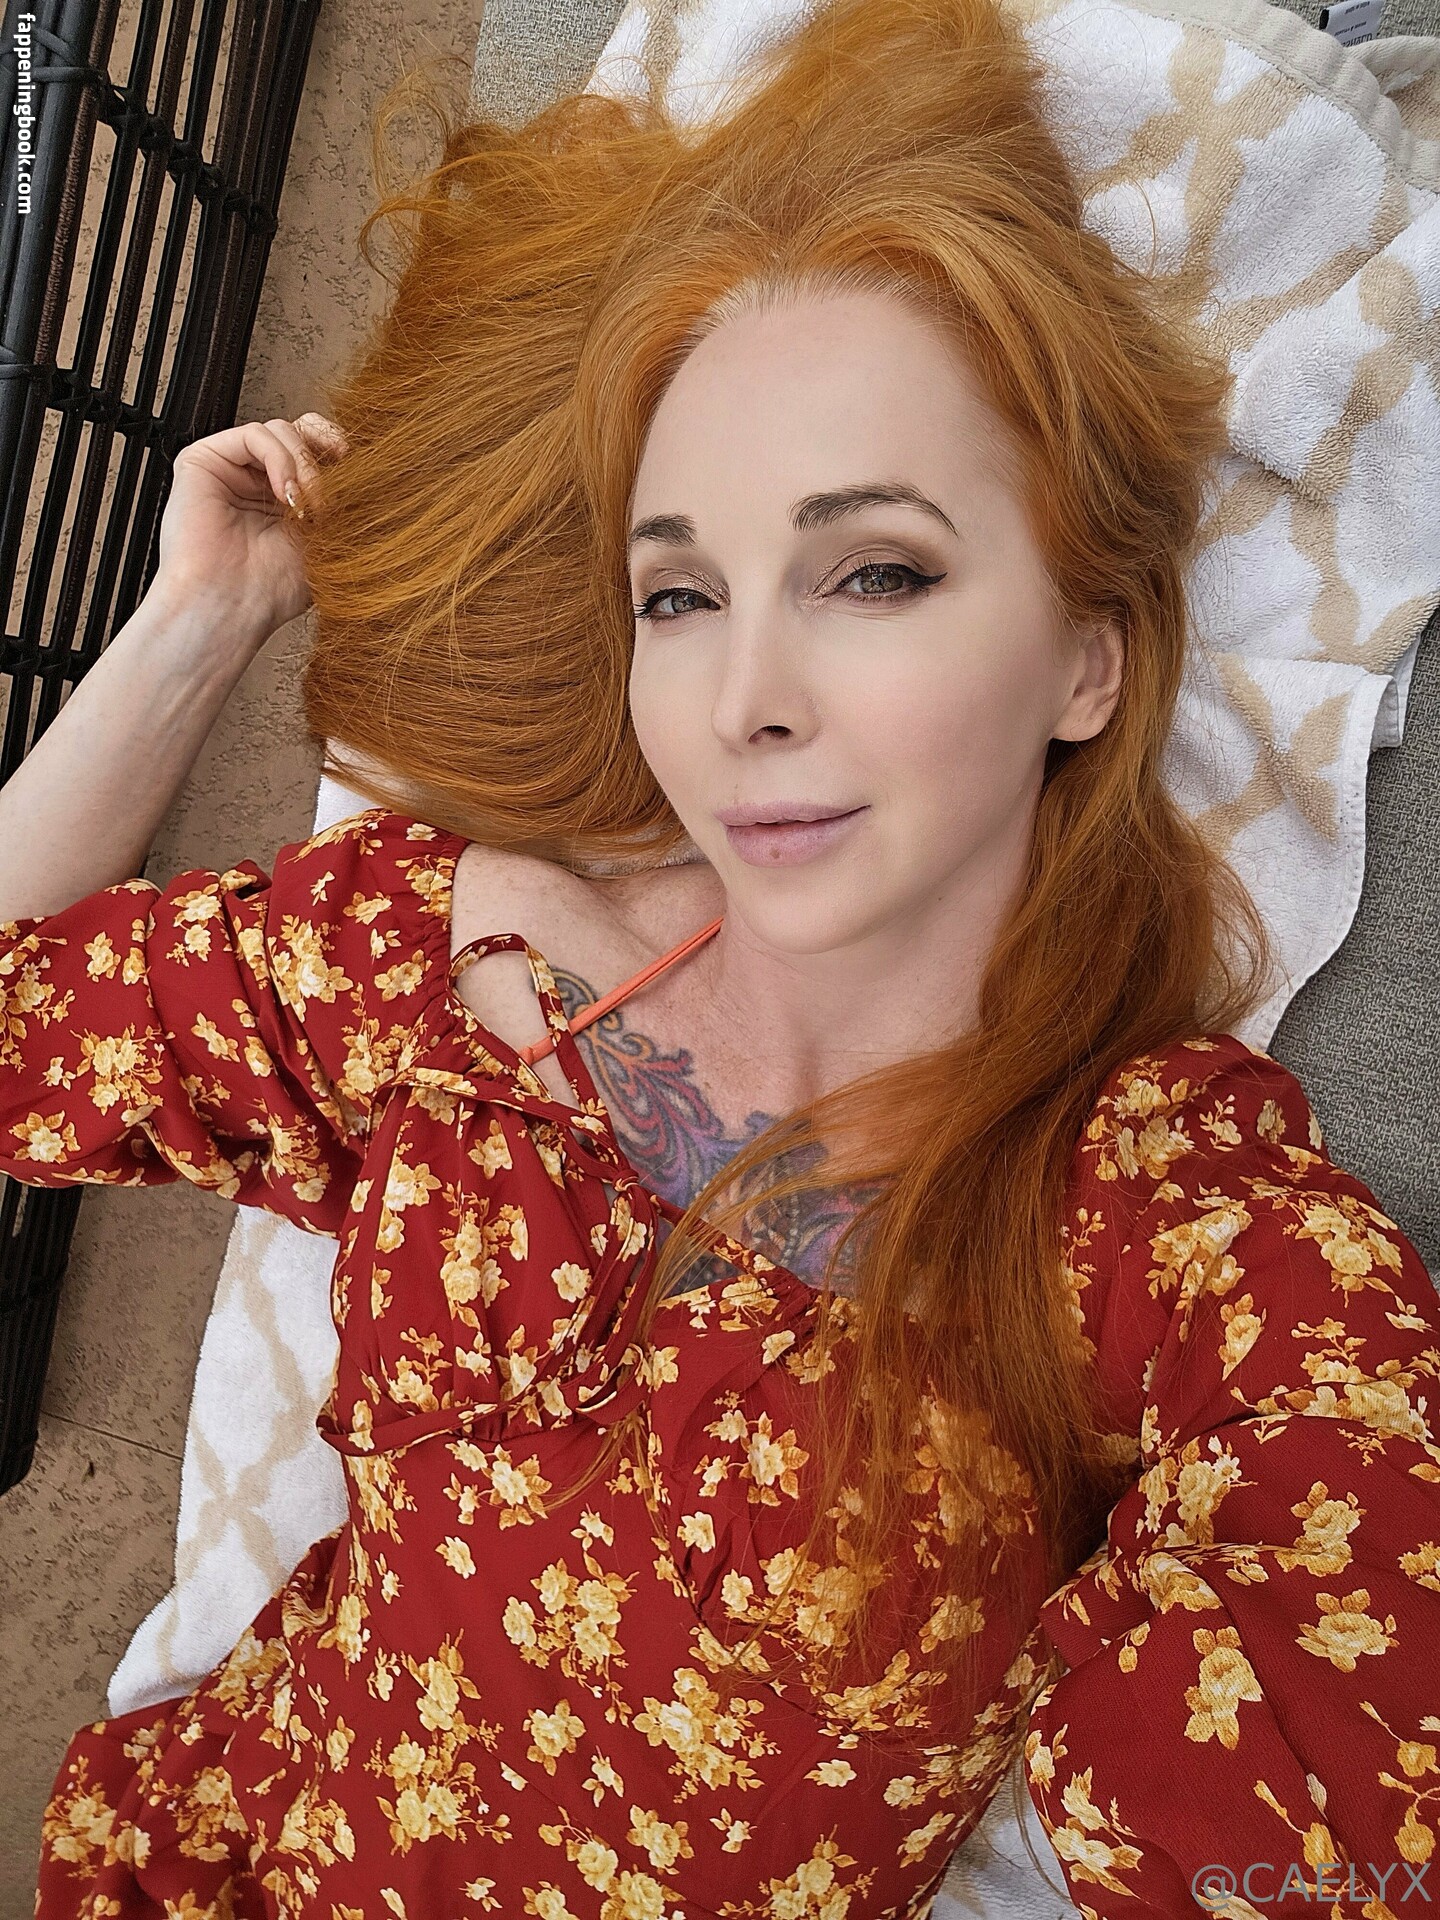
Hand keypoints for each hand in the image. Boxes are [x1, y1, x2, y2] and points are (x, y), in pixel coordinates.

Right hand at [151, 412, 348, 638]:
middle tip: (330, 491)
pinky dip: (279, 458)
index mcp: (285, 497)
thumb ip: (343, 501)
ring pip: (279, 430)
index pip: (314, 450)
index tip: (356, 469)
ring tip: (306, 505)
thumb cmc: (272, 589)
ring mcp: (231, 469)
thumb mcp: (327, 538)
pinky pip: (253, 433)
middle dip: (322, 450)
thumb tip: (371, 470)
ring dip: (303, 463)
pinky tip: (286, 493)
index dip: (335, 450)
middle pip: (297, 429)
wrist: (233, 607)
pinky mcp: (203, 461)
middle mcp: (256, 480)